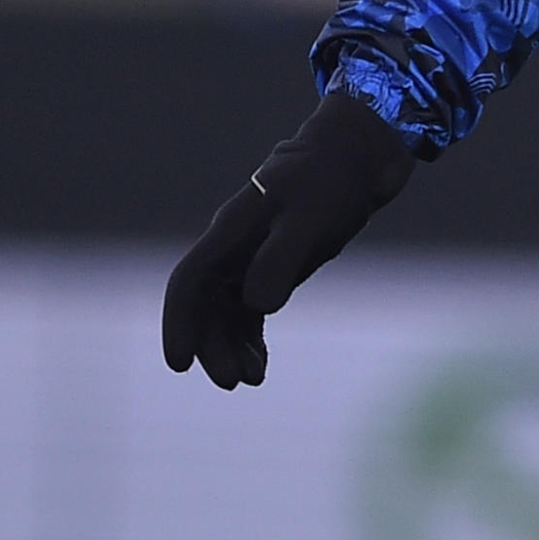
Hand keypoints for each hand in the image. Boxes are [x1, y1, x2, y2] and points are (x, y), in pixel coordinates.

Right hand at [162, 88, 417, 388]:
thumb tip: (256, 306)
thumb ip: (281, 259)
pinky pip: (250, 308)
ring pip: (227, 310)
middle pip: (206, 303)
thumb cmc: (332, 181)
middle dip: (212, 344)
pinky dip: (252, 336)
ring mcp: (251, 255)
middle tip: (231, 382)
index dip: (178, 321)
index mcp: (232, 229)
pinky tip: (260, 364)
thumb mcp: (311, 219)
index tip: (179, 363)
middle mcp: (233, 244)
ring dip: (232, 346)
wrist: (359, 157)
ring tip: (251, 380)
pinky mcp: (272, 264)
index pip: (191, 280)